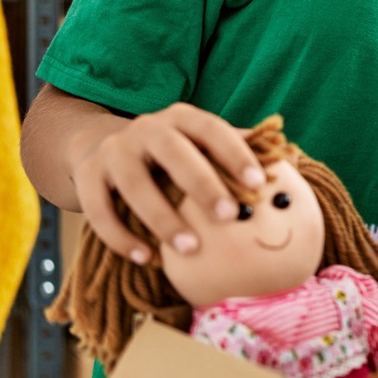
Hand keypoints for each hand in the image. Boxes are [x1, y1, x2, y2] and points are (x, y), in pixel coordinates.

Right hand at [72, 103, 265, 264]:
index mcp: (181, 118)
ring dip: (162, 218)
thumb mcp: (199, 144)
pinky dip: (121, 237)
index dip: (236, 154)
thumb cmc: (172, 153)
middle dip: (201, 184)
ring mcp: (113, 152)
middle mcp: (145, 129)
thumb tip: (291, 162)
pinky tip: (147, 259)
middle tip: (228, 217)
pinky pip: (99, 210)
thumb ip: (236, 152)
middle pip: (173, 152)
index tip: (260, 184)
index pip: (212, 129)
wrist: (100, 144)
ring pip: (134, 184)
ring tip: (189, 249)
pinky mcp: (86, 177)